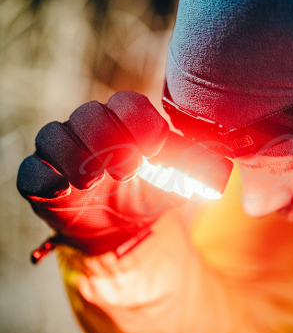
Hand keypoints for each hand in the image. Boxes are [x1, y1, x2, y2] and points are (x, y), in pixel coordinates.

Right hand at [17, 91, 182, 257]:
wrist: (125, 229)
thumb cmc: (151, 195)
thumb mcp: (179, 182)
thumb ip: (197, 169)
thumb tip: (221, 167)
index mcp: (125, 123)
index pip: (126, 103)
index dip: (139, 121)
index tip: (154, 148)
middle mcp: (91, 131)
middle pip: (89, 113)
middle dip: (109, 140)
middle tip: (128, 170)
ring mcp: (63, 154)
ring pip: (53, 134)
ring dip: (77, 157)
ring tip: (96, 182)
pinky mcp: (42, 181)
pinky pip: (31, 171)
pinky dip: (45, 178)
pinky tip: (64, 190)